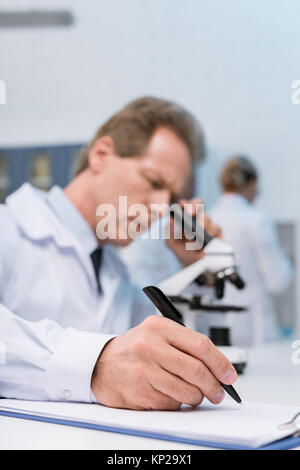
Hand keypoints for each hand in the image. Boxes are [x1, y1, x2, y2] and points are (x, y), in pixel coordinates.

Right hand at [91, 315, 236, 409]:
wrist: (101, 365)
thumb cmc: (135, 349)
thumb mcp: (157, 334)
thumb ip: (185, 344)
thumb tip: (218, 367)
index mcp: (159, 327)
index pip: (200, 345)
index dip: (220, 363)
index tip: (229, 375)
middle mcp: (151, 346)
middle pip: (196, 370)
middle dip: (213, 386)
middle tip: (218, 392)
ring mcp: (144, 370)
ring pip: (187, 391)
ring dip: (197, 397)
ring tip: (193, 394)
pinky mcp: (140, 391)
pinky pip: (172, 404)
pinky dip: (177, 403)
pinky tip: (169, 394)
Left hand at [166, 198, 221, 266]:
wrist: (198, 267)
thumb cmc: (184, 252)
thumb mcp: (172, 244)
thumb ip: (169, 232)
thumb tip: (170, 220)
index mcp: (184, 218)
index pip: (184, 205)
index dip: (184, 203)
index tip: (181, 205)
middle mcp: (196, 218)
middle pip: (198, 204)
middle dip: (194, 206)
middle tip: (190, 213)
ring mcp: (208, 224)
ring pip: (207, 217)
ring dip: (200, 225)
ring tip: (196, 237)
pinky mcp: (218, 232)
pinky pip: (216, 227)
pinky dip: (210, 233)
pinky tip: (206, 241)